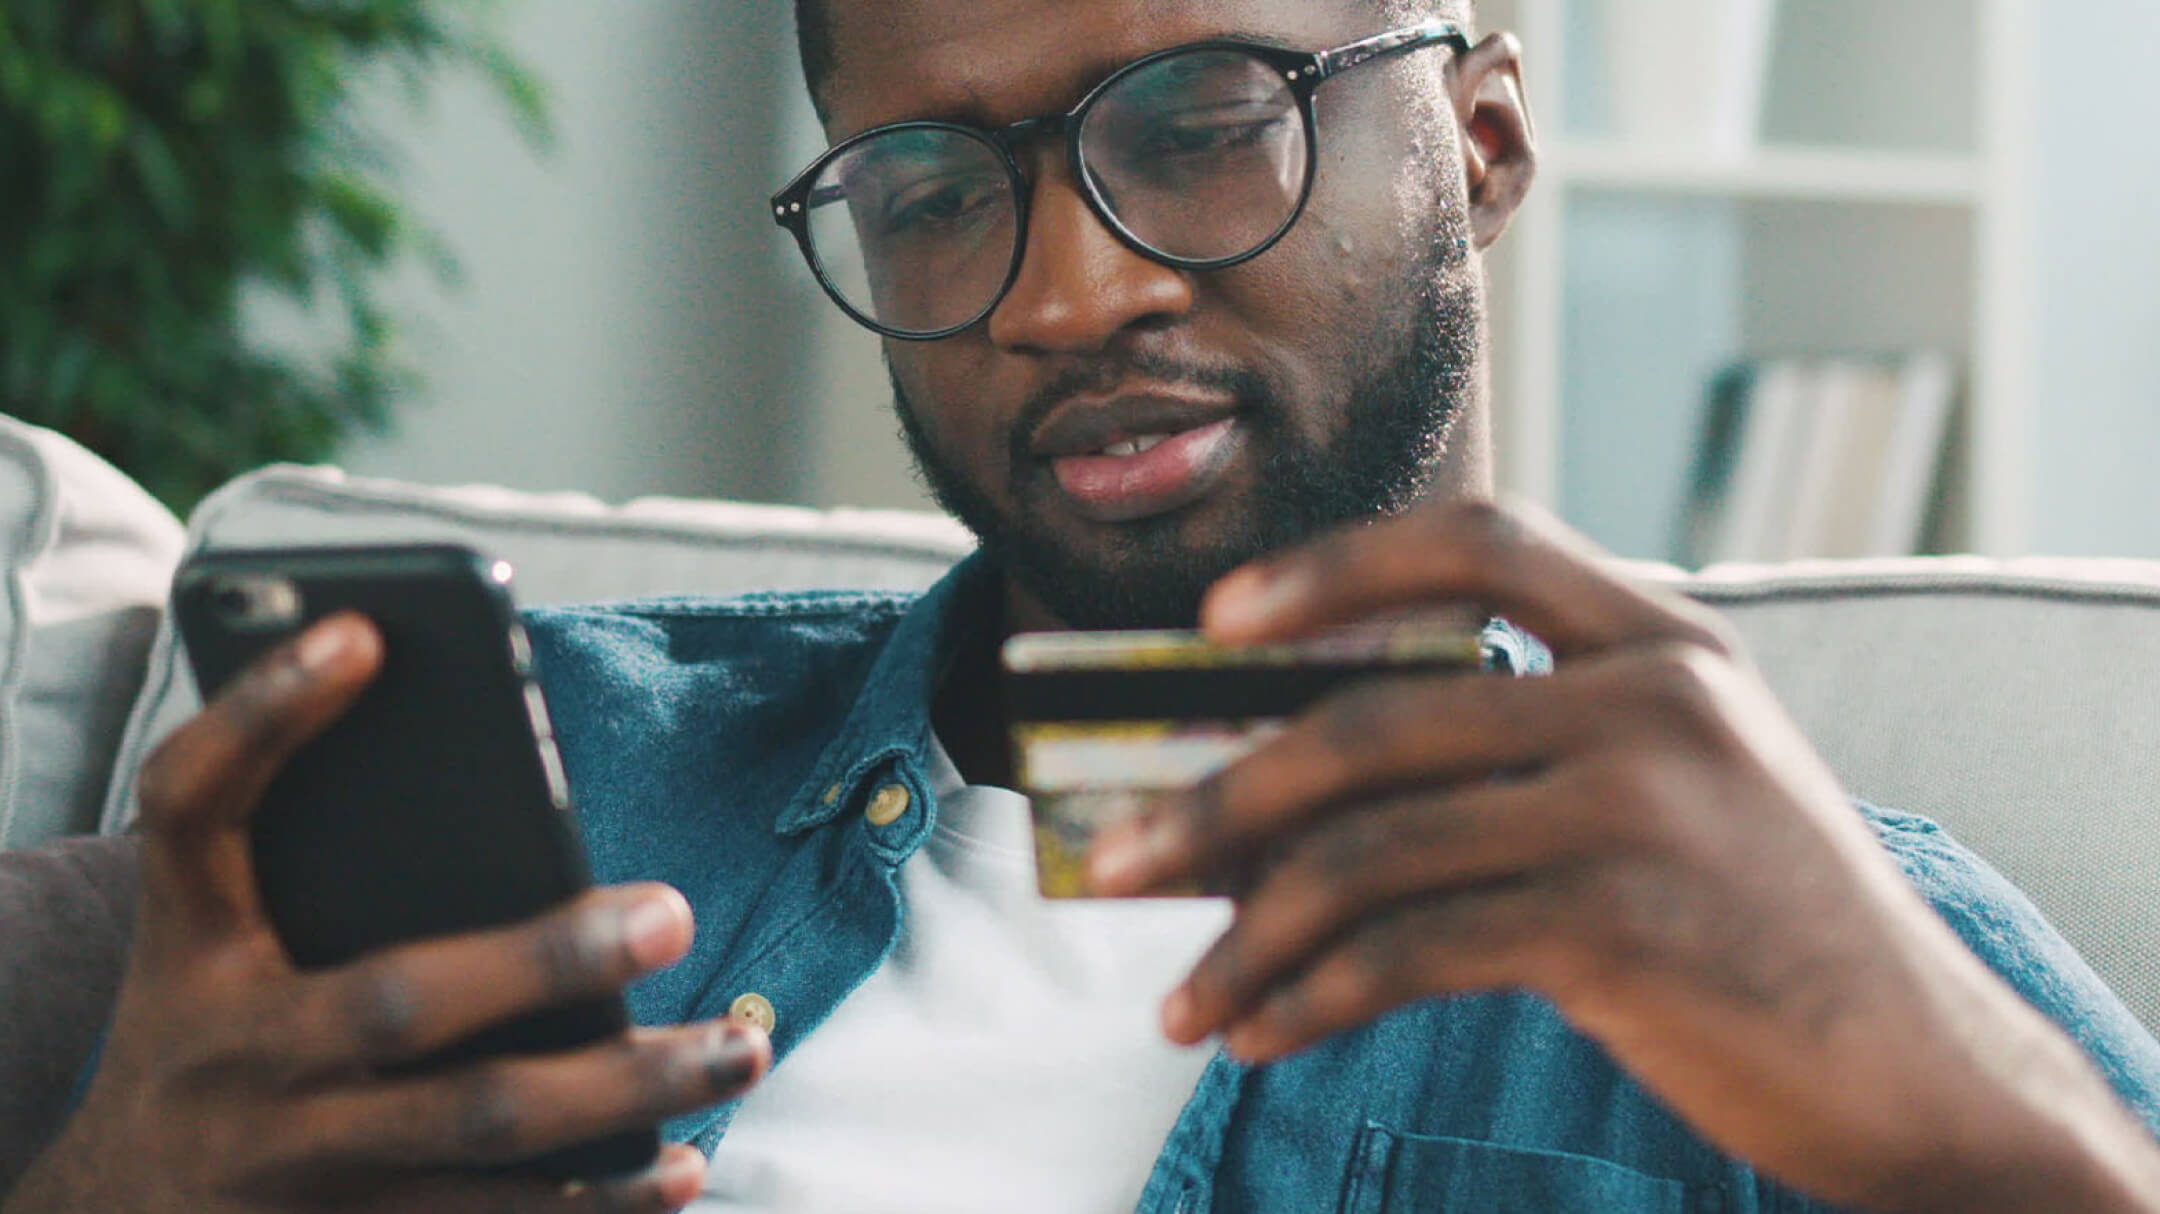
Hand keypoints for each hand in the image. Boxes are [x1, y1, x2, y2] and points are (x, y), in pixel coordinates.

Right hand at [3, 614, 767, 1213]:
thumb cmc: (201, 1035)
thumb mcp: (209, 942)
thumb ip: (307, 855)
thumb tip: (500, 772)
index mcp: (191, 943)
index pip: (195, 806)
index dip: (265, 715)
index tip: (366, 631)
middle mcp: (235, 1051)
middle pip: (397, 998)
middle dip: (546, 957)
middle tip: (674, 912)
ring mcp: (295, 1160)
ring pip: (478, 1124)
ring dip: (624, 1089)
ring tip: (741, 1048)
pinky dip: (592, 1200)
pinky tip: (682, 1170)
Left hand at [1089, 499, 2159, 1212]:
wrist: (1914, 1064)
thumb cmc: (1760, 917)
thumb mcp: (1679, 782)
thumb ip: (1529, 743)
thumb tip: (1292, 783)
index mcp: (1665, 638)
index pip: (1478, 542)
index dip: (1333, 566)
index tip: (1218, 618)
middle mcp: (1653, 701)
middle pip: (1372, 719)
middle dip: (1218, 794)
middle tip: (1116, 858)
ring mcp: (1640, 810)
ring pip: (1370, 848)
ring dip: (1246, 933)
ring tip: (1178, 1000)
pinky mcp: (1623, 928)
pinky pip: (1411, 950)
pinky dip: (1313, 996)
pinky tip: (1262, 1031)